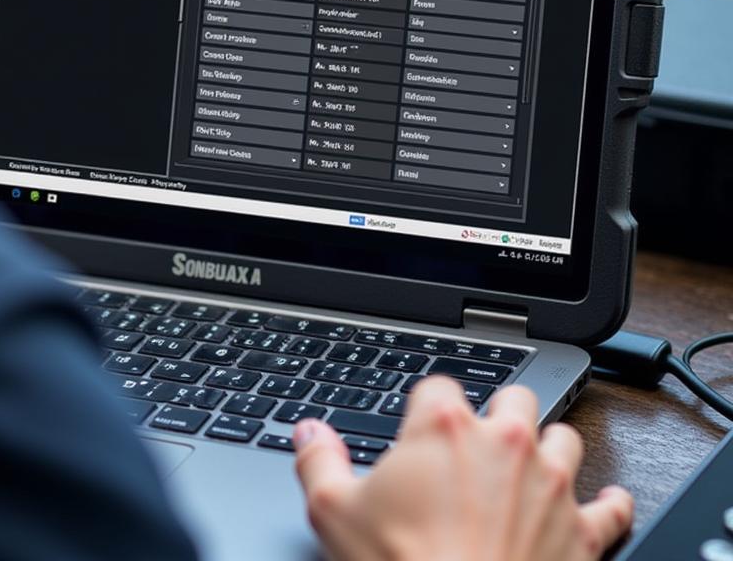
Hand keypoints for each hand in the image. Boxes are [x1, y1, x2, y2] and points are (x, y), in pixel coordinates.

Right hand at [294, 376, 632, 560]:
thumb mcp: (334, 513)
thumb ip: (318, 461)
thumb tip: (309, 433)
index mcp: (443, 429)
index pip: (439, 386)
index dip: (427, 408)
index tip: (420, 430)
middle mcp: (504, 443)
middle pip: (513, 397)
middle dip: (497, 413)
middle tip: (479, 443)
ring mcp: (550, 485)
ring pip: (564, 436)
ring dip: (549, 446)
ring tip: (532, 464)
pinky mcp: (584, 532)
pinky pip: (611, 506)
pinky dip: (609, 503)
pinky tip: (605, 502)